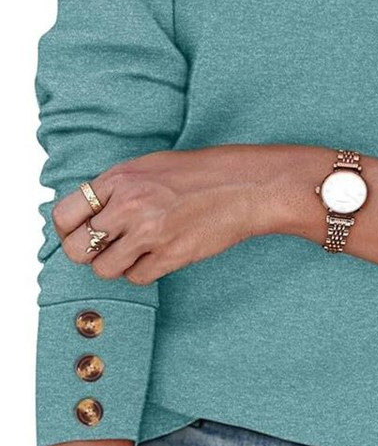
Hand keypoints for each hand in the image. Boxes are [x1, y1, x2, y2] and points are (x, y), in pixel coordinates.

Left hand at [50, 144, 302, 285]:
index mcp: (119, 179)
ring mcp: (150, 232)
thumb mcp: (149, 167)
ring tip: (135, 252)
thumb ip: (115, 188)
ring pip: (105, 269)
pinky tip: (158, 255)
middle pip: (78, 249)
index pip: (64, 215)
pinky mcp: (171, 255)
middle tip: (103, 249)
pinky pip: (137, 277)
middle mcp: (129, 205)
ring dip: (116, 265)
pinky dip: (143, 271)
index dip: (68, 230)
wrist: (246, 185)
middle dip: (87, 253)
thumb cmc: (201, 173)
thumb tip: (88, 214)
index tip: (78, 233)